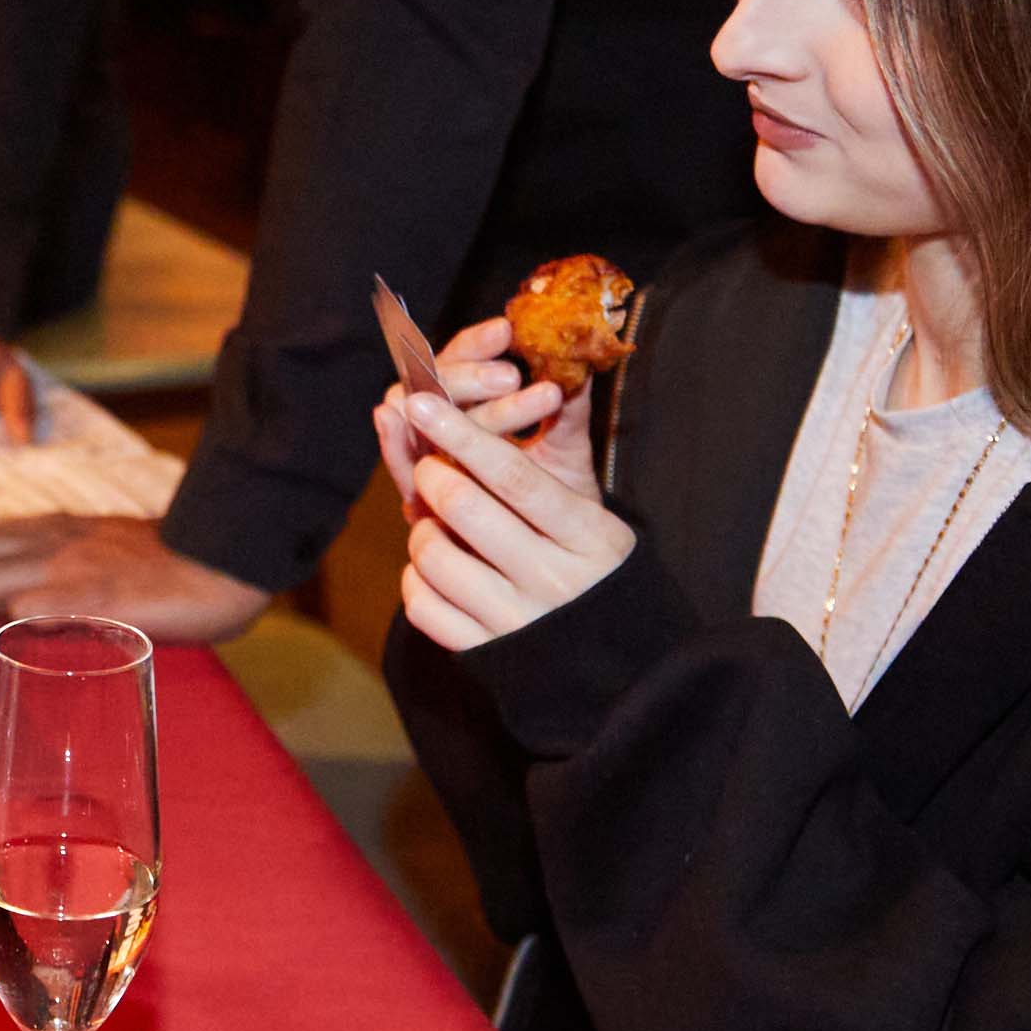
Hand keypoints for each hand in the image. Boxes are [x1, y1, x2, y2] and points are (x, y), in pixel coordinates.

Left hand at [0, 517, 269, 645]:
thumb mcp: (100, 544)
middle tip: (9, 620)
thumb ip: (63, 557)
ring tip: (37, 629)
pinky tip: (58, 635)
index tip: (0, 606)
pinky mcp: (89, 595)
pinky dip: (27, 627)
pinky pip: (22, 608)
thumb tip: (34, 593)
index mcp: (50, 526)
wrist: (220, 564)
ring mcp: (66, 565)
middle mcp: (49, 538)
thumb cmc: (166, 564)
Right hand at [366, 314, 595, 503]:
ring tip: (505, 393)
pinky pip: (399, 463)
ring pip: (413, 416)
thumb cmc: (553, 505)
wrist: (545, 564)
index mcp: (474, 410)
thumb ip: (566, 414)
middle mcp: (441, 429)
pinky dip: (393, 440)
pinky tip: (391, 418)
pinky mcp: (414, 496)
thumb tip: (579, 361)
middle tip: (509, 374)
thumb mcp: (565, 454)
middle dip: (466, 373)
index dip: (475, 345)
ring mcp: (425, 460)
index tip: (505, 329)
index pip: (461, 362)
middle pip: (431, 383)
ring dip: (452, 403)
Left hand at [383, 378, 635, 655]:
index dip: (462, 433)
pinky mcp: (484, 654)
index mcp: (588, 536)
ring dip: (421, 529)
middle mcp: (555, 580)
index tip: (420, 400)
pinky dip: (416, 578)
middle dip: (432, 475)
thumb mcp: (591, 506)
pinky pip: (421, 606)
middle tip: (431, 467)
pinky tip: (436, 568)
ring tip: (437, 524)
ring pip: (434, 556)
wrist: (614, 659)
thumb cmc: (591, 561)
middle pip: (465, 509)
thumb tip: (558, 371)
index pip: (515, 476)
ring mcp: (518, 621)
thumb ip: (563, 445)